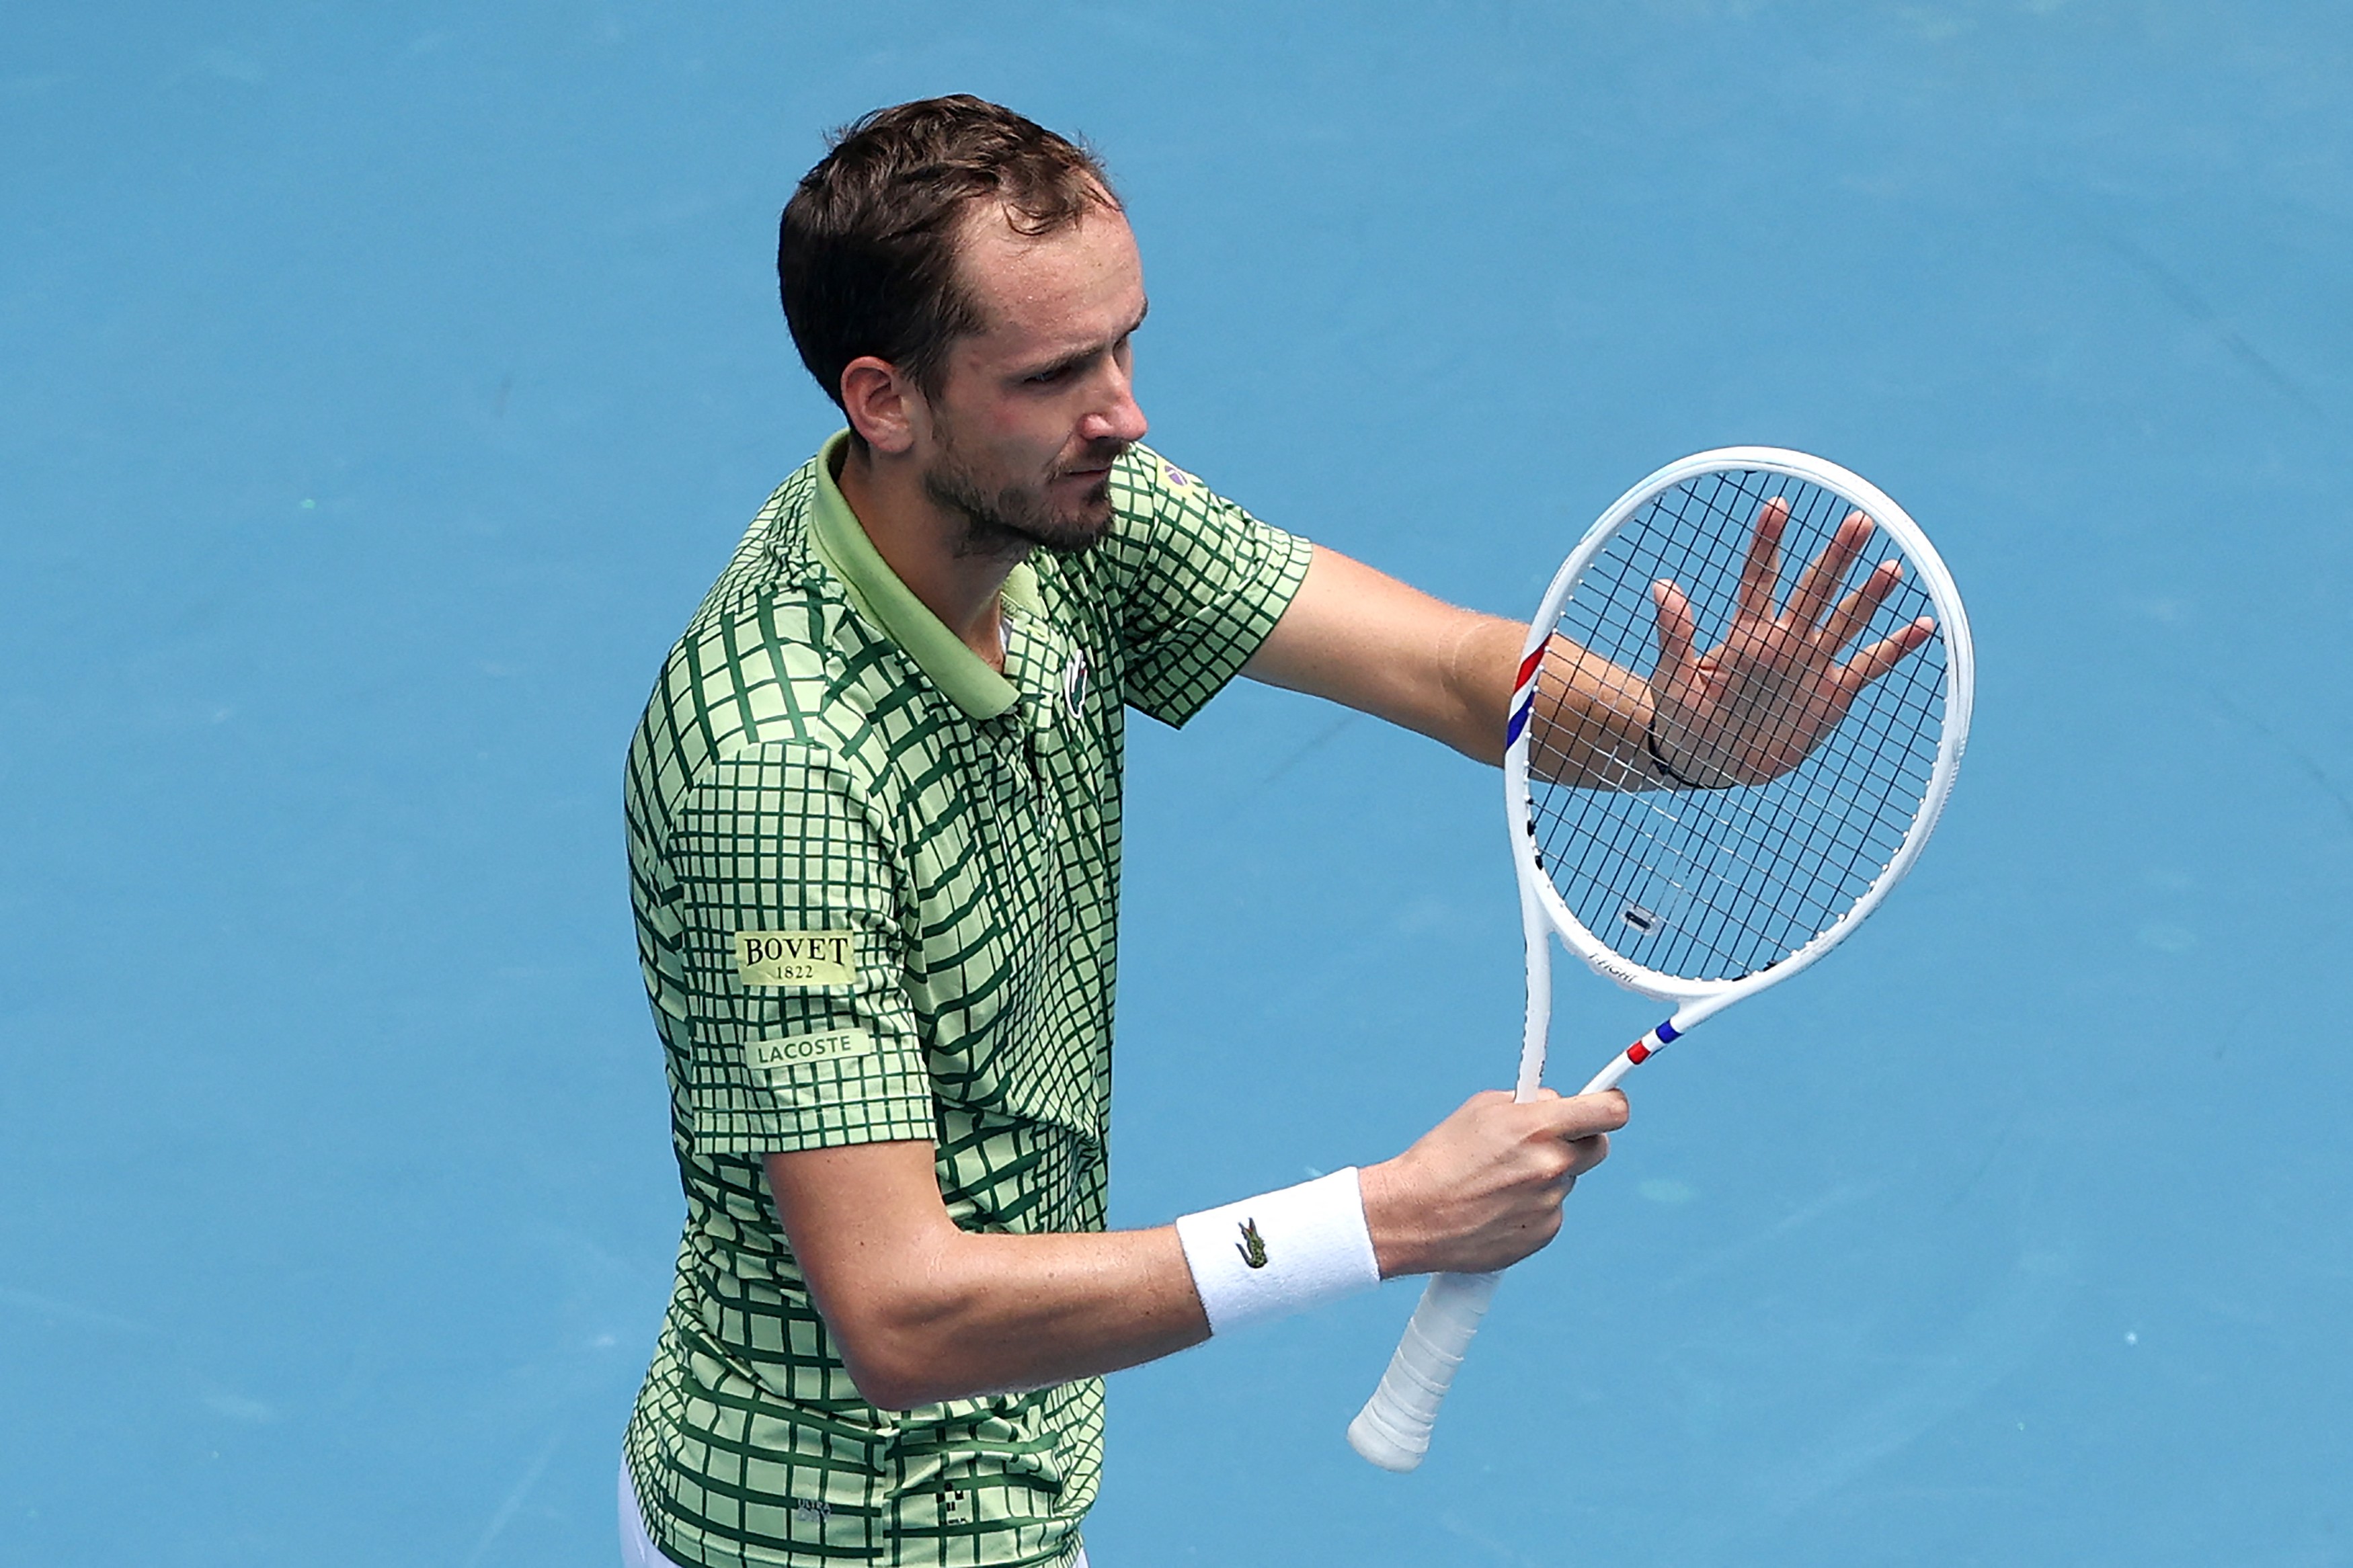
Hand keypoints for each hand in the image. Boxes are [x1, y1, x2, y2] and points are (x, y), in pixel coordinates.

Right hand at [1359, 1088, 1628, 1276]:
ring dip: (1546, 1175)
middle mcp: (1553, 1166)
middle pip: (1598, 1147)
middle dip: (1579, 1140)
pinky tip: (1497, 1205)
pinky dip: (1532, 1206)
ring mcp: (1550, 1203)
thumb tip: (1559, 1105)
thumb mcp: (1483, 1110)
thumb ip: (1531, 1104)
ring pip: (1568, 1179)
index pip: (1610, 1112)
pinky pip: (1551, 1210)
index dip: (1612, 1105)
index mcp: (1539, 1127)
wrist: (1412, 1214)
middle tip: (1549, 1140)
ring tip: (1499, 1179)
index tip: (1608, 1106)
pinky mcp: (1543, 1234)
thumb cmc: (1441, 1156)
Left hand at [1647, 498, 1934, 786]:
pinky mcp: (1834, 694)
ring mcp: (1813, 663)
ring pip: (1847, 621)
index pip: (1760, 578)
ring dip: (1870, 596)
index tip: (1777, 504)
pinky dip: (1897, 647)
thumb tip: (1662, 585)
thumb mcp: (1674, 681)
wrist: (1711, 763)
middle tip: (1859, 521)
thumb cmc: (1685, 719)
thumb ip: (1675, 637)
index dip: (1768, 542)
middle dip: (1836, 557)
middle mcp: (1786, 639)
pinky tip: (1924, 625)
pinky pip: (1870, 665)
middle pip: (1815, 590)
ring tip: (1893, 569)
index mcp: (1747, 633)